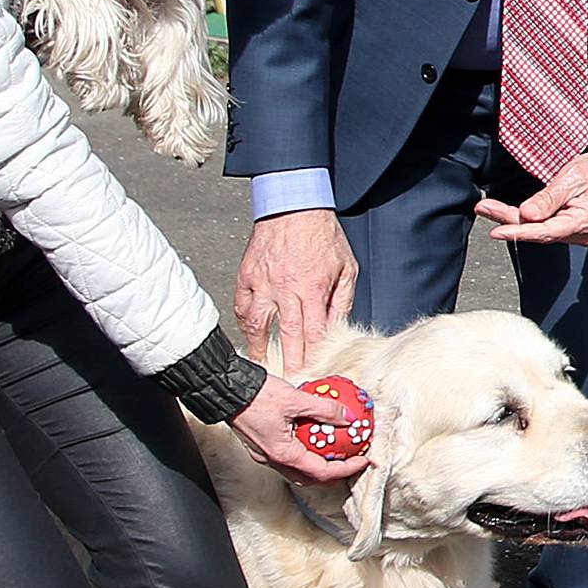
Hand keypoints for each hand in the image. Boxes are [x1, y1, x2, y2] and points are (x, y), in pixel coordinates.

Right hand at [228, 376, 371, 485]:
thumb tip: (348, 417)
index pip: (322, 472)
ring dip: (319, 467)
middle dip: (334, 474)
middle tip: (351, 462)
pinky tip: (313, 441)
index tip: (362, 461)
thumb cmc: (256, 396)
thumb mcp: (296, 399)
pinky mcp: (260, 447)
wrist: (226, 390)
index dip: (346, 469)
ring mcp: (265, 456)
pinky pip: (287, 460)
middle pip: (310, 479)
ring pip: (298, 471)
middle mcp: (273, 460)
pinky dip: (305, 456)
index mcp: (283, 454)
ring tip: (335, 454)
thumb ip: (324, 409)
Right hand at [235, 209, 357, 374]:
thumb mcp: (346, 267)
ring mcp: (263, 282)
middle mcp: (286, 289)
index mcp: (313, 289)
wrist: (294, 205)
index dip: (309, 358)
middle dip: (287, 362)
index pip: (311, 334)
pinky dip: (244, 321)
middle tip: (286, 382)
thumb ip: (342, 300)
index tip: (307, 375)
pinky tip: (247, 333)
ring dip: (258, 348)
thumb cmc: (323, 235)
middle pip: (285, 336)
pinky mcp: (247, 274)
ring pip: (257, 324)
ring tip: (261, 364)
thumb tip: (337, 326)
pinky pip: (241, 304)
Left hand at [475, 139, 587, 248]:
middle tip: (485, 209)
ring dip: (518, 221)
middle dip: (509, 221)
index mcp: (584, 222)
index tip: (497, 230)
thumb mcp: (572, 178)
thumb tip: (526, 215)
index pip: (544, 232)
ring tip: (492, 208)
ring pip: (542, 230)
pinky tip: (515, 215)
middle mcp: (583, 234)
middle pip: (539, 232)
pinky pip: (550, 228)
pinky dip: (532, 221)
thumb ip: (548, 199)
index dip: (518, 232)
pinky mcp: (577, 228)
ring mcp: (581, 233)